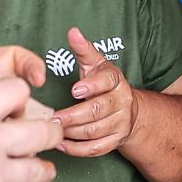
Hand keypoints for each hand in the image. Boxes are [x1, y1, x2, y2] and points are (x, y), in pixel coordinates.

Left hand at [51, 27, 139, 156]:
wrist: (129, 109)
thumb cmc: (104, 84)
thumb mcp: (96, 64)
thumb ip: (83, 49)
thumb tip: (72, 31)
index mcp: (116, 80)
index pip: (107, 82)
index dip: (91, 86)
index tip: (74, 90)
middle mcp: (121, 102)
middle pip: (98, 110)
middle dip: (74, 115)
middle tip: (53, 117)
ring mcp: (120, 123)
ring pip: (96, 132)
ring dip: (72, 133)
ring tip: (53, 129)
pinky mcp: (115, 141)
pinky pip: (96, 149)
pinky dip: (77, 149)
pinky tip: (61, 144)